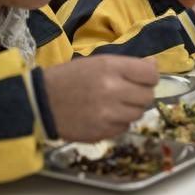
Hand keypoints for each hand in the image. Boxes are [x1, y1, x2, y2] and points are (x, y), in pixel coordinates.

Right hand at [44, 55, 158, 141]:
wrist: (41, 102)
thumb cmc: (70, 78)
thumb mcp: (99, 62)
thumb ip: (128, 65)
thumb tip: (154, 66)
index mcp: (111, 68)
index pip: (150, 74)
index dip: (150, 76)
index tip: (143, 78)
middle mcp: (113, 90)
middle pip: (148, 96)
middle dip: (141, 93)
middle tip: (128, 92)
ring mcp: (108, 114)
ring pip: (138, 114)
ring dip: (131, 109)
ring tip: (115, 104)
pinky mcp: (102, 132)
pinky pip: (124, 127)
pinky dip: (119, 122)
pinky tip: (105, 115)